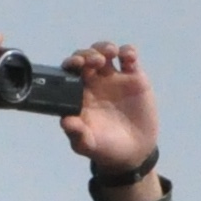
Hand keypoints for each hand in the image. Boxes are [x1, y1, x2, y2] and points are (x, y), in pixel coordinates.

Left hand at [63, 42, 161, 193]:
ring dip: (104, 48)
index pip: (70, 71)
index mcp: (79, 93)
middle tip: (95, 61)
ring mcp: (115, 78)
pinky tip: (128, 58)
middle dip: (87, 54)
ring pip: (105, 52)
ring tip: (110, 54)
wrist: (133, 153)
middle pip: (86, 57)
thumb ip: (77, 134)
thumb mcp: (88, 145)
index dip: (71, 63)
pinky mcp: (135, 78)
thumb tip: (65, 121)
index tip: (76, 64)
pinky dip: (128, 52)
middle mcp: (94, 82)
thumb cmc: (105, 148)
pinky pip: (130, 58)